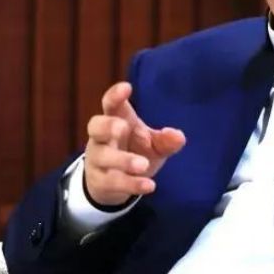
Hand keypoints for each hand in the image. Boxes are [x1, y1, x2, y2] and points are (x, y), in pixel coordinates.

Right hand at [83, 81, 185, 206]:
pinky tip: (149, 185)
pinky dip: (131, 184)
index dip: (115, 96)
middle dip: (107, 125)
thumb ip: (166, 140)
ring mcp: (98, 159)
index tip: (126, 88)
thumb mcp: (154, 145)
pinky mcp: (100, 181)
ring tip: (142, 165)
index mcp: (116, 120)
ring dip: (122, 160)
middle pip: (95, 126)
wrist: (113, 184)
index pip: (110, 104)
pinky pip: (113, 182)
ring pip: (103, 156)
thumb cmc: (135, 152)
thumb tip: (178, 136)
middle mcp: (101, 138)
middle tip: (122, 127)